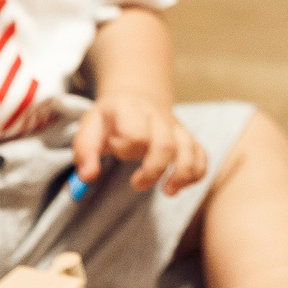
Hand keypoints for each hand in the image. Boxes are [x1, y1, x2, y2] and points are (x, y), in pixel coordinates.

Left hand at [74, 90, 207, 195]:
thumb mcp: (90, 126)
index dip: (125, 148)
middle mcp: (157, 116)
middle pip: (165, 145)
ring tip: (167, 191)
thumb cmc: (111, 117)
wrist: (135, 96)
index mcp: (130, 110)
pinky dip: (196, 173)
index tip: (115, 150)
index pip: (136, 134)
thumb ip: (85, 150)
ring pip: (190, 150)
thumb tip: (88, 177)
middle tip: (136, 183)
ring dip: (182, 175)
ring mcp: (175, 126)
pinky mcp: (186, 137)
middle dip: (153, 170)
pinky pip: (201, 155)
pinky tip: (179, 185)